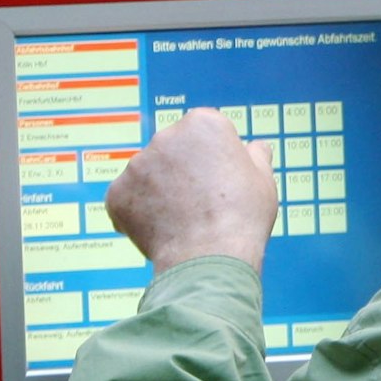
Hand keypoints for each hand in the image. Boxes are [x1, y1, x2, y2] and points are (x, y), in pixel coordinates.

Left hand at [106, 108, 278, 274]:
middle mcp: (165, 136)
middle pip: (174, 149)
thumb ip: (256, 155)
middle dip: (183, 169)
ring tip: (182, 218)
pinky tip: (162, 228)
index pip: (205, 131)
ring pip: (149, 174)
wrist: (209, 256)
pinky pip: (129, 199)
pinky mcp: (116, 194)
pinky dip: (140, 212)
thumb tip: (256, 148)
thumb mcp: (263, 178)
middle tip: (201, 200)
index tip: (221, 177)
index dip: (215, 155)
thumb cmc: (242, 215)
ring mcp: (137, 165)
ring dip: (160, 189)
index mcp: (203, 124)